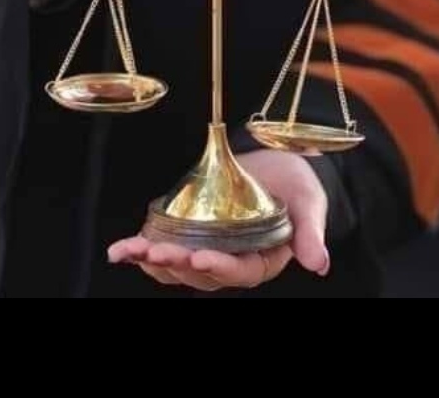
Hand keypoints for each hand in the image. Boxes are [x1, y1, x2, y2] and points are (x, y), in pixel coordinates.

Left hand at [107, 151, 330, 292]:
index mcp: (262, 260)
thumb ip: (310, 232)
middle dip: (177, 265)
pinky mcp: (189, 235)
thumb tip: (319, 264)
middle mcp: (232, 261)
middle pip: (203, 273)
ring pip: (178, 267)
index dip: (220, 267)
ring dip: (152, 262)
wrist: (277, 165)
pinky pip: (164, 249)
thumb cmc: (296, 185)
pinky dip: (141, 251)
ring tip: (128, 253)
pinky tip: (119, 250)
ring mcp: (208, 249)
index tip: (200, 257)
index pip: (240, 272)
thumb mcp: (310, 203)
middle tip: (155, 253)